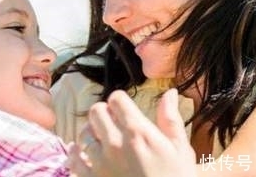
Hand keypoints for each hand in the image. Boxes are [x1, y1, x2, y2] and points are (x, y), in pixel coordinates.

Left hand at [67, 88, 196, 176]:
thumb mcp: (181, 150)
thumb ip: (171, 119)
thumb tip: (170, 92)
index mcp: (138, 132)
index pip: (116, 98)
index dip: (120, 102)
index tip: (125, 111)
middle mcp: (116, 143)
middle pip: (96, 111)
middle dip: (104, 114)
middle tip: (113, 124)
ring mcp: (101, 162)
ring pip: (83, 133)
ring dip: (91, 134)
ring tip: (102, 141)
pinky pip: (73, 159)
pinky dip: (77, 155)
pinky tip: (86, 156)